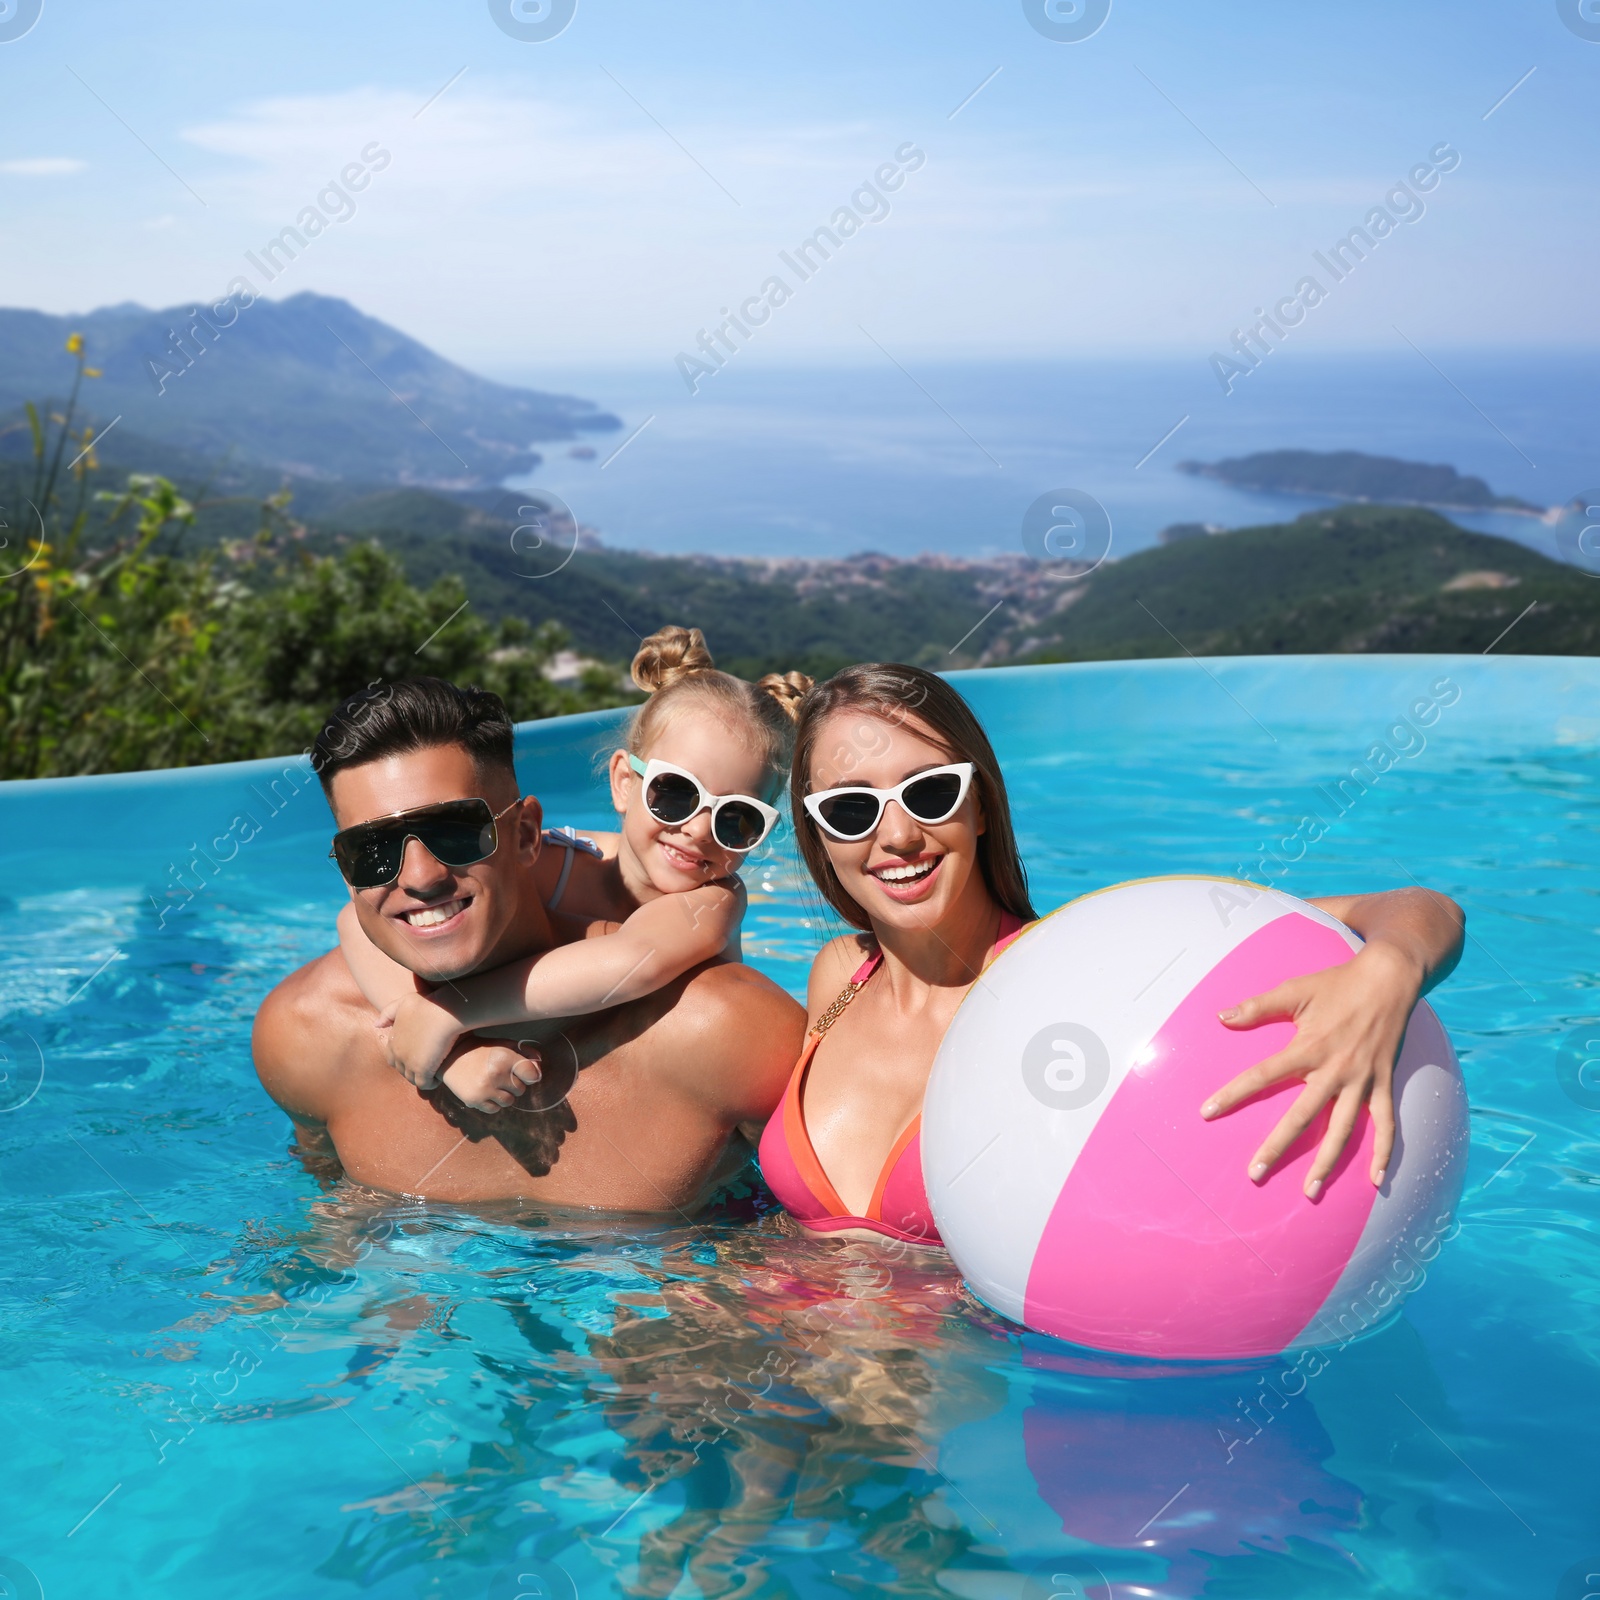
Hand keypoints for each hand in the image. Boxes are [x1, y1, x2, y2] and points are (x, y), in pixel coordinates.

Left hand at [374, 991, 466, 1088]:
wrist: (443, 1011)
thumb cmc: (427, 1004)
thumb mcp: (403, 1003)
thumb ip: (388, 1013)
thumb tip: (376, 1025)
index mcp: (393, 1041)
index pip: (393, 1058)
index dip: (403, 1059)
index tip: (416, 1056)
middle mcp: (398, 1054)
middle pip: (402, 1070)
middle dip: (411, 1070)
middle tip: (425, 1067)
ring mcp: (409, 1063)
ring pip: (412, 1078)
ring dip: (421, 1077)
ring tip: (432, 1073)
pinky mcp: (423, 1070)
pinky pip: (424, 1084)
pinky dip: (430, 1083)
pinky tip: (438, 1078)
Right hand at [438, 1037, 542, 1114]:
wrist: (451, 1056)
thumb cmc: (483, 1050)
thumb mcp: (505, 1044)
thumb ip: (526, 1054)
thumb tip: (540, 1068)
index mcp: (505, 1057)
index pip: (532, 1075)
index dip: (530, 1075)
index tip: (524, 1073)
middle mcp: (496, 1074)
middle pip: (521, 1090)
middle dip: (514, 1084)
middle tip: (501, 1075)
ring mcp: (485, 1089)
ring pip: (509, 1102)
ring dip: (504, 1095)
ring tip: (492, 1083)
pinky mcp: (474, 1100)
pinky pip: (495, 1110)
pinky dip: (492, 1103)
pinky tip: (484, 1091)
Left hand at [1199, 942, 1422, 1196]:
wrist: (1389, 979)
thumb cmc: (1337, 984)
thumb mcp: (1295, 990)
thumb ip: (1258, 1007)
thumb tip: (1221, 1017)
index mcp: (1308, 1047)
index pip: (1262, 1075)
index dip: (1233, 1094)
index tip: (1207, 1112)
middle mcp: (1335, 1070)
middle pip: (1301, 1116)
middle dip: (1277, 1147)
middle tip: (1254, 1174)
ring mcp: (1362, 1080)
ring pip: (1343, 1130)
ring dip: (1327, 1162)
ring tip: (1310, 1191)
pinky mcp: (1383, 1084)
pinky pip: (1385, 1123)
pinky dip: (1384, 1152)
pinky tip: (1377, 1181)